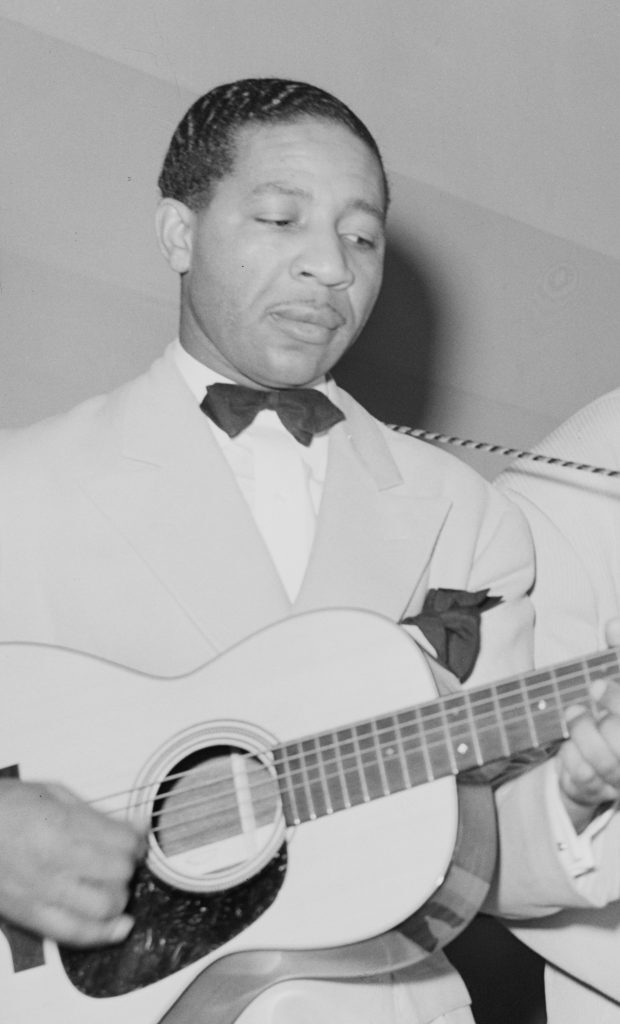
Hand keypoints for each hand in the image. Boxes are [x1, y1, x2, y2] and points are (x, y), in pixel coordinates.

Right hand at [0, 779, 144, 946]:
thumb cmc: (1, 808)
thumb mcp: (51, 793)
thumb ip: (96, 812)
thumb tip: (134, 824)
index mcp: (60, 825)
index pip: (121, 842)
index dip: (136, 838)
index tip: (135, 835)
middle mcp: (53, 862)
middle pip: (118, 873)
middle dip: (129, 863)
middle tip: (123, 856)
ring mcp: (42, 893)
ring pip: (105, 906)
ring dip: (119, 894)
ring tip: (113, 882)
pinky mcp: (30, 916)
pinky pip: (75, 934)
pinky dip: (104, 932)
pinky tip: (119, 924)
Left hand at [554, 618, 619, 831]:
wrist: (613, 754)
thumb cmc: (617, 708)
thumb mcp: (619, 677)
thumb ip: (619, 652)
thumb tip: (612, 624)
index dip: (616, 701)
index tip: (595, 684)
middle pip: (619, 747)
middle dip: (595, 724)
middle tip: (576, 705)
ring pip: (605, 767)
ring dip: (582, 737)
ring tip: (573, 714)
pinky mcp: (607, 793)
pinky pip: (585, 782)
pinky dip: (571, 761)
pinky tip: (568, 744)